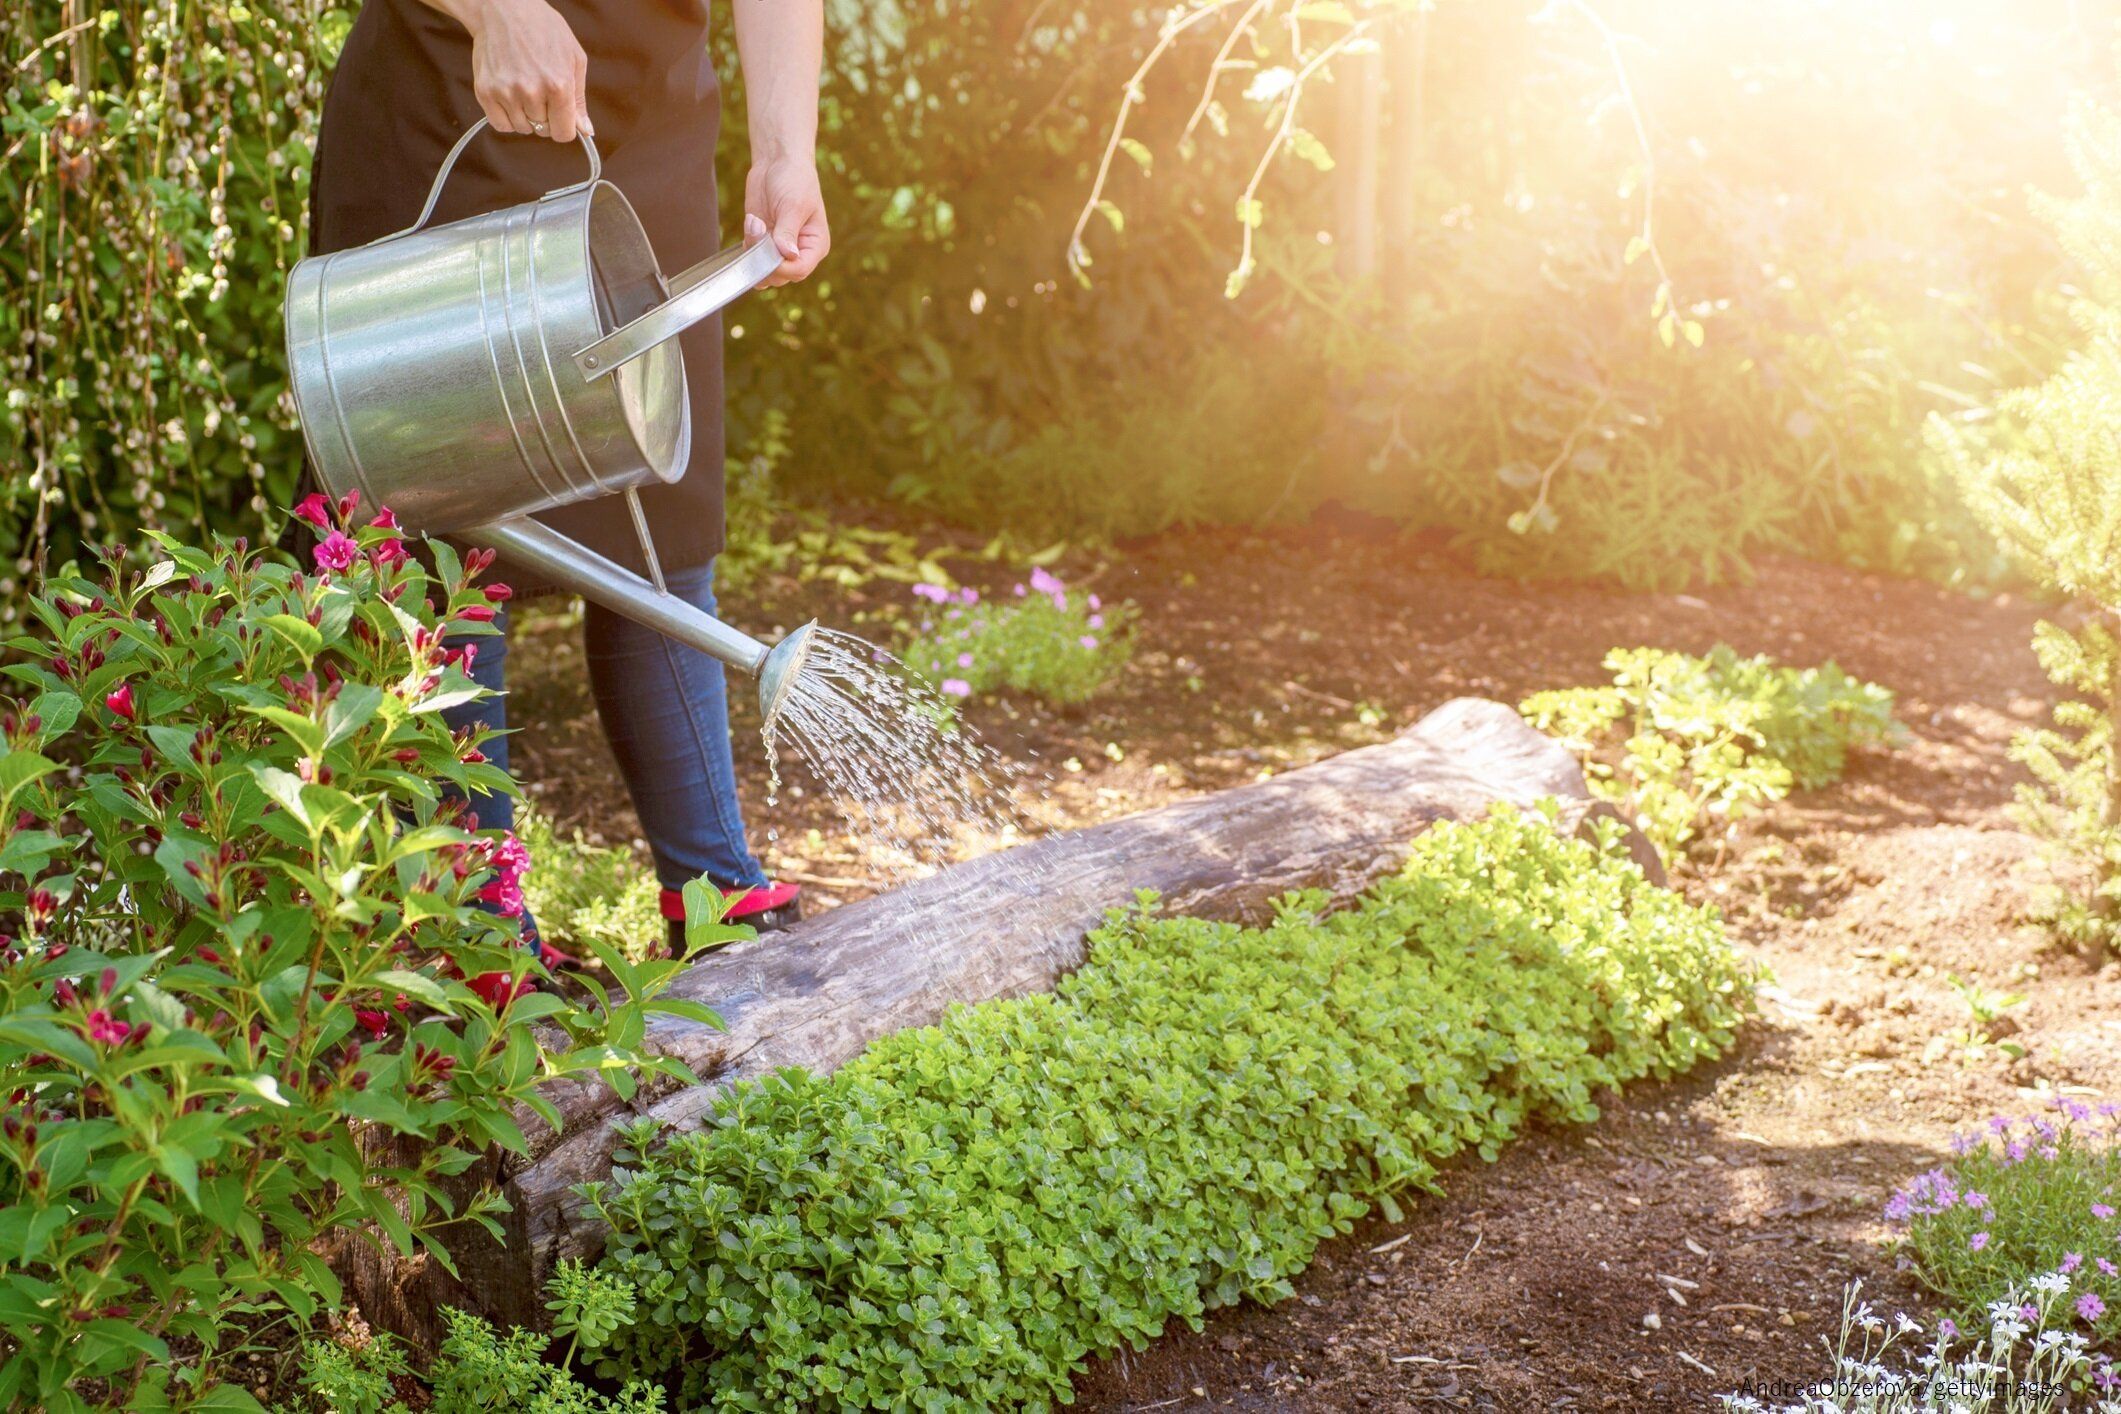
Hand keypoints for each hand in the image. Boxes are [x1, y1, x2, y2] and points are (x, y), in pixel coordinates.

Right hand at [459, 0, 590, 142]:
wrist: (504, 9)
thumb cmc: (543, 29)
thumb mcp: (574, 59)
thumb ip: (579, 100)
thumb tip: (585, 131)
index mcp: (559, 86)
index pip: (564, 134)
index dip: (564, 126)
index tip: (560, 115)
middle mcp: (531, 92)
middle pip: (543, 130)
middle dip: (545, 116)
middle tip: (539, 90)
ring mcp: (506, 93)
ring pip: (522, 128)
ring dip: (525, 116)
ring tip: (524, 88)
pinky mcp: (485, 91)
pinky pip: (500, 124)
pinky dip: (506, 117)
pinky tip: (510, 96)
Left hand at [743, 157, 828, 286]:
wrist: (777, 162)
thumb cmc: (794, 179)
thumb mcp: (793, 205)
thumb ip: (788, 232)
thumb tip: (787, 255)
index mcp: (815, 245)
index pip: (800, 269)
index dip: (782, 266)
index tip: (768, 250)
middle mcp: (799, 251)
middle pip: (781, 276)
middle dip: (764, 258)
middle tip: (758, 229)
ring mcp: (779, 248)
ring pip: (764, 270)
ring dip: (753, 252)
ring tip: (755, 223)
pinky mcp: (763, 241)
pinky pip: (752, 257)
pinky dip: (748, 243)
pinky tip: (752, 221)